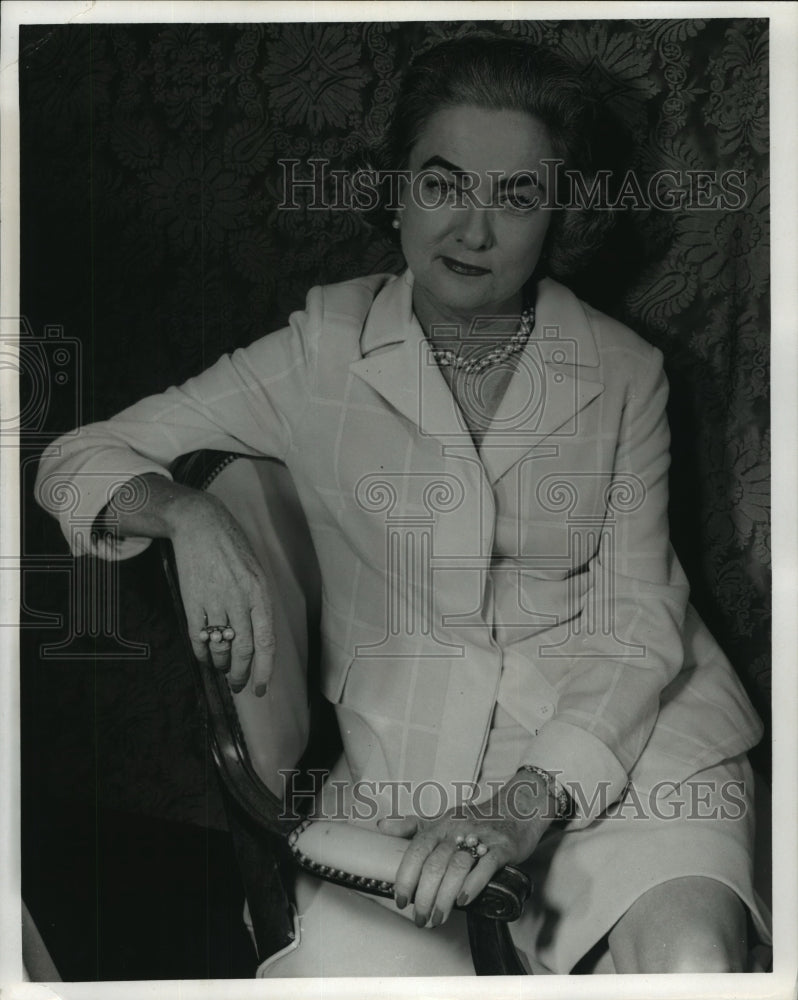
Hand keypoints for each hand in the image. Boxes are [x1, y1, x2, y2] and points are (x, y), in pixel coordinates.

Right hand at [167, 490, 275, 695]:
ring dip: (221, 665)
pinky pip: (198, 637)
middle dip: (240, 674)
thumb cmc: (231, 547)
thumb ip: (257, 603)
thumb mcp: (255, 571)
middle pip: (243, 650)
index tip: (260, 688)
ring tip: (222, 669)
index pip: (266, 641)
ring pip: (220, 647)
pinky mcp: (192, 600)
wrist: (200, 524)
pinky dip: (202, 653)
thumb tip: (258, 638)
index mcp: (260, 593)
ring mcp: (215, 600)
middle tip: (238, 685)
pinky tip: (205, 658)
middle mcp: (239, 599)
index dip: (264, 669)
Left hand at [378, 771, 554, 927]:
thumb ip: (412, 826)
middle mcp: (458, 829)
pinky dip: (473, 885)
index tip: (401, 899)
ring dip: (444, 897)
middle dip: (424, 896)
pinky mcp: (502, 847)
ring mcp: (481, 837)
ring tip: (438, 917)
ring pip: (457, 868)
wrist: (518, 808)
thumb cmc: (477, 819)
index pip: (417, 849)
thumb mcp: (443, 819)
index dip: (406, 876)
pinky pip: (486, 866)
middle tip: (420, 917)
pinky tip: (463, 901)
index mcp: (441, 824)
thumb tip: (381, 826)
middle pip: (435, 864)